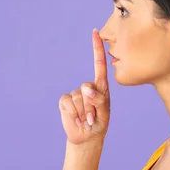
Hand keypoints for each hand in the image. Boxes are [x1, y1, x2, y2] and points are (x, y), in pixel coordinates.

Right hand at [59, 29, 110, 144]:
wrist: (86, 137)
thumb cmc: (99, 123)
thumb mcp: (104, 113)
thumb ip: (98, 100)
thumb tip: (85, 89)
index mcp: (101, 86)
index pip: (99, 63)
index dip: (97, 48)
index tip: (96, 32)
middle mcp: (87, 87)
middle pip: (87, 87)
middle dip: (91, 105)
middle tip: (93, 117)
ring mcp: (75, 93)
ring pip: (78, 97)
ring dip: (84, 112)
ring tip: (86, 120)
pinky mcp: (65, 101)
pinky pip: (68, 103)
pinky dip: (73, 113)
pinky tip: (77, 119)